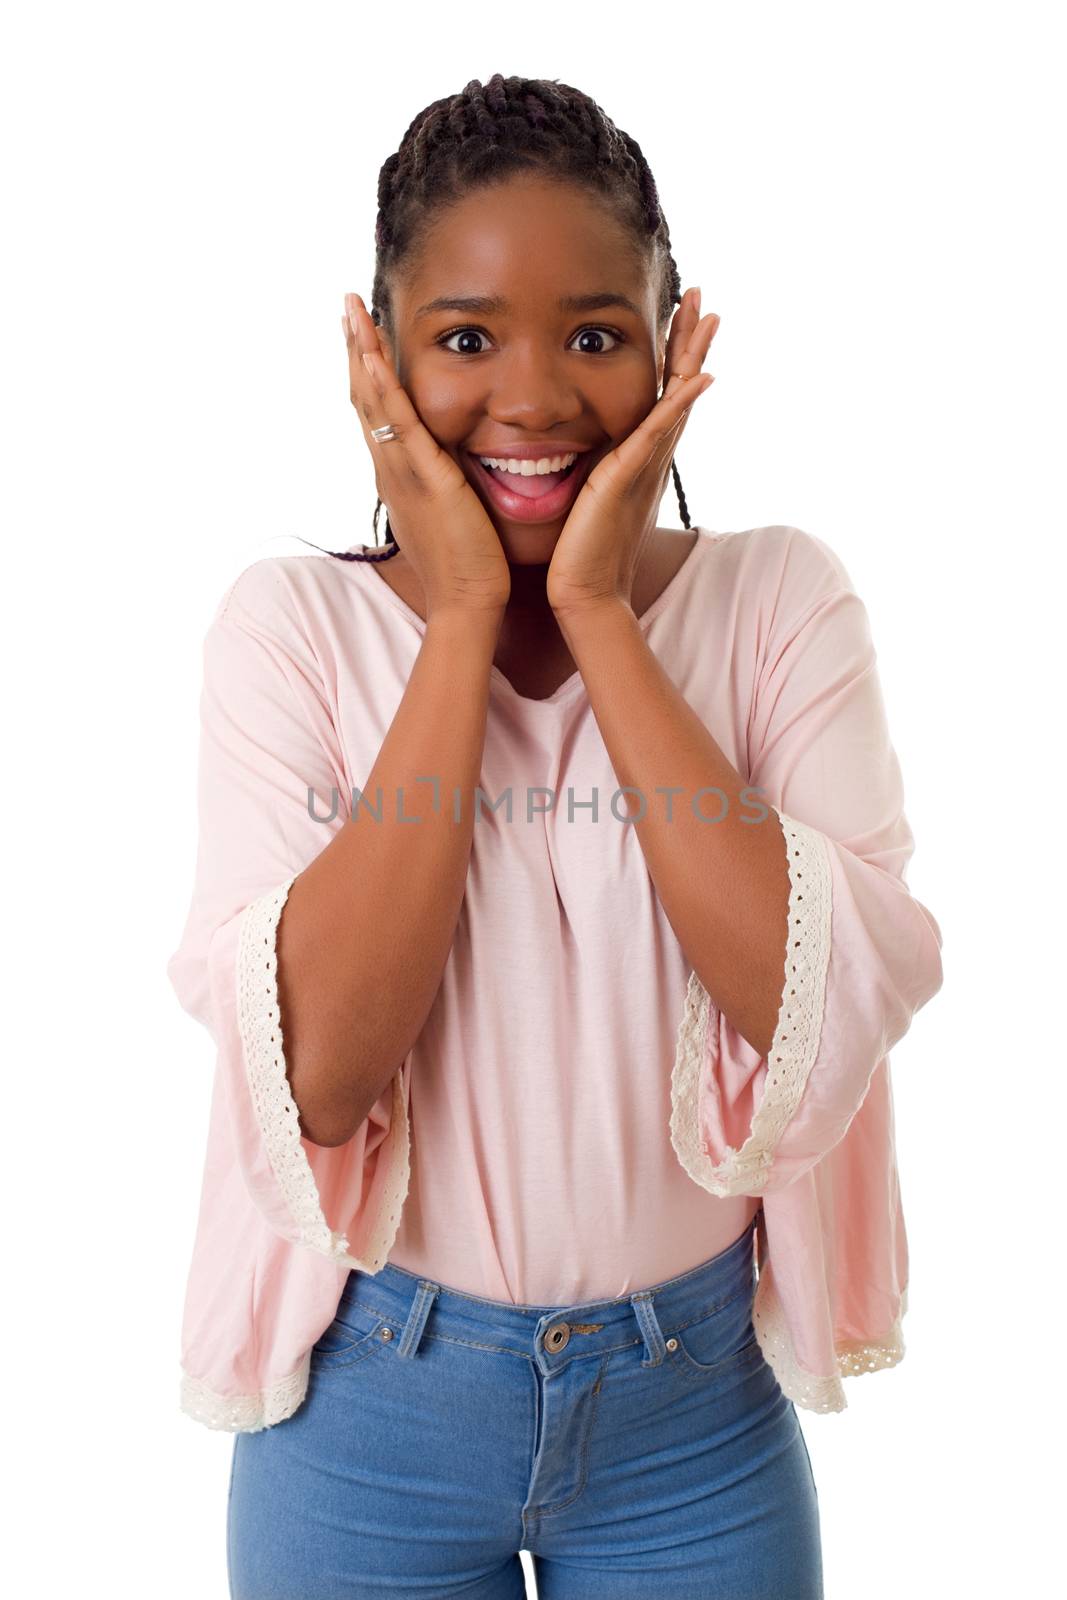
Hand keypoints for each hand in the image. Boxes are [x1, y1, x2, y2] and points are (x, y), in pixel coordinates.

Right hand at [343, 294, 510, 618]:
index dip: (366, 371)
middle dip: (354, 348)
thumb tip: (456, 471)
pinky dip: (381, 385)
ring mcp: (400, 472)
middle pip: (363, 396)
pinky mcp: (422, 477)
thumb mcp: (452, 514)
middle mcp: (390, 469)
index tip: (361, 333)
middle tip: (347, 304)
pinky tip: (371, 352)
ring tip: (352, 308)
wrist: (467, 602)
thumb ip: (448, 487)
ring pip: (372, 400)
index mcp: (398, 476)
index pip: (376, 412)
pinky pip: (397, 422)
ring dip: (360, 351)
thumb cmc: (468, 567)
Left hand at [545, 288, 717, 615]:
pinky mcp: (629, 479)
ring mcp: (644, 467)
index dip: (672, 357)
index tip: (677, 316)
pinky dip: (680, 404)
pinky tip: (699, 377)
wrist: (583, 594)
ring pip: (676, 399)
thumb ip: (581, 471)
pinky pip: (660, 433)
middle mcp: (648, 458)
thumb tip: (558, 451)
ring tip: (710, 317)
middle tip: (705, 299)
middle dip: (691, 342)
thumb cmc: (577, 555)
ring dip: (694, 356)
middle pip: (678, 388)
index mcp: (634, 460)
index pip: (658, 396)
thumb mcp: (581, 498)